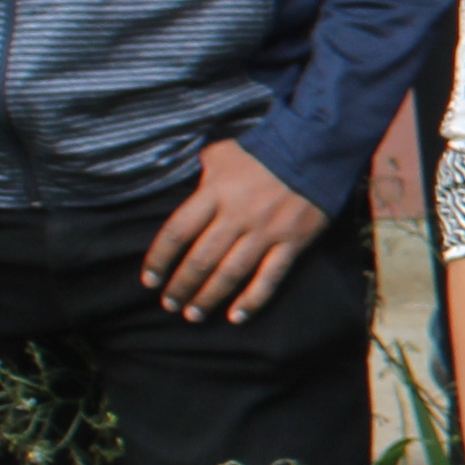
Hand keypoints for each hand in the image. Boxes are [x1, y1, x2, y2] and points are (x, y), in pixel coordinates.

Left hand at [142, 137, 332, 320]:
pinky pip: (269, 278)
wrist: (315, 148)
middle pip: (200, 260)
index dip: (159, 260)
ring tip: (193, 315)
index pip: (177, 233)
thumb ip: (203, 172)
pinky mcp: (291, 242)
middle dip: (181, 286)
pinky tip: (236, 317)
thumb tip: (191, 187)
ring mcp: (265, 232)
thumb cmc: (262, 150)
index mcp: (214, 193)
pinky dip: (252, 300)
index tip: (150, 279)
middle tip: (170, 304)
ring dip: (208, 298)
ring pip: (230, 274)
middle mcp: (236, 216)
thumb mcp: (222, 153)